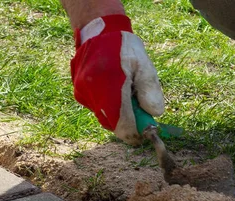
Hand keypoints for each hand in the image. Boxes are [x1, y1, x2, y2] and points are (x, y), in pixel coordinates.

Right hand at [70, 14, 163, 144]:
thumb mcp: (144, 65)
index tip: (146, 133)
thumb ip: (150, 90)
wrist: (98, 33)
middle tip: (140, 110)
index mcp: (109, 86)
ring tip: (127, 93)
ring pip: (106, 118)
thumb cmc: (124, 48)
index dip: (135, 133)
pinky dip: (110, 107)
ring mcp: (83, 95)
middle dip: (129, 123)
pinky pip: (99, 109)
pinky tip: (115, 90)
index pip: (122, 124)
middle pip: (114, 124)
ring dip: (120, 114)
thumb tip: (154, 114)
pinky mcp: (80, 94)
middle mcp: (92, 94)